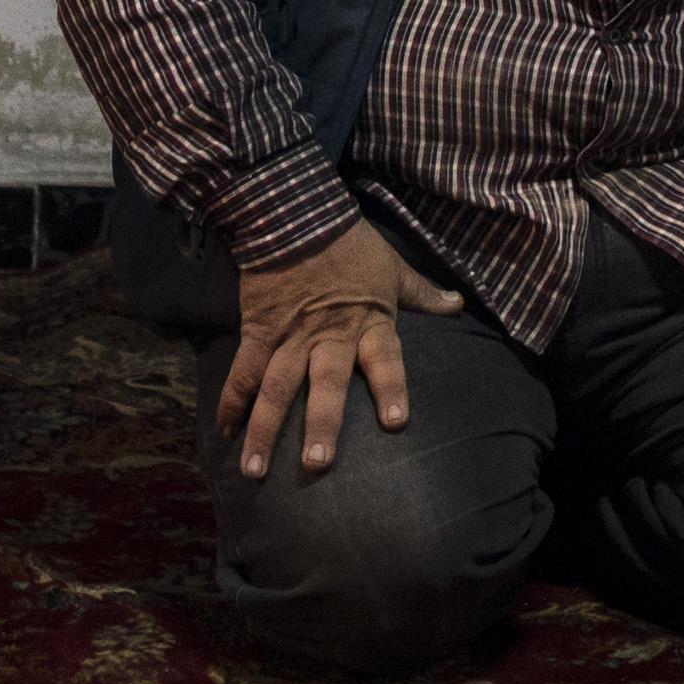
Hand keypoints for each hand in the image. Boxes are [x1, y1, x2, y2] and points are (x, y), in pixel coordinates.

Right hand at [217, 218, 463, 477]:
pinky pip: (244, 370)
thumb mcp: (392, 268)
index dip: (390, 388)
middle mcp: (329, 337)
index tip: (395, 422)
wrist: (295, 214)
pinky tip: (225, 431)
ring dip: (264, 428)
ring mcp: (290, 337)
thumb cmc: (350, 244)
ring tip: (255, 469)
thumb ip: (422, 293)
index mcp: (368, 323)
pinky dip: (232, 400)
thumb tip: (457, 303)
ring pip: (276, 388)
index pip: (385, 359)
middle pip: (326, 384)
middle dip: (321, 424)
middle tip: (318, 464)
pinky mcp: (259, 332)